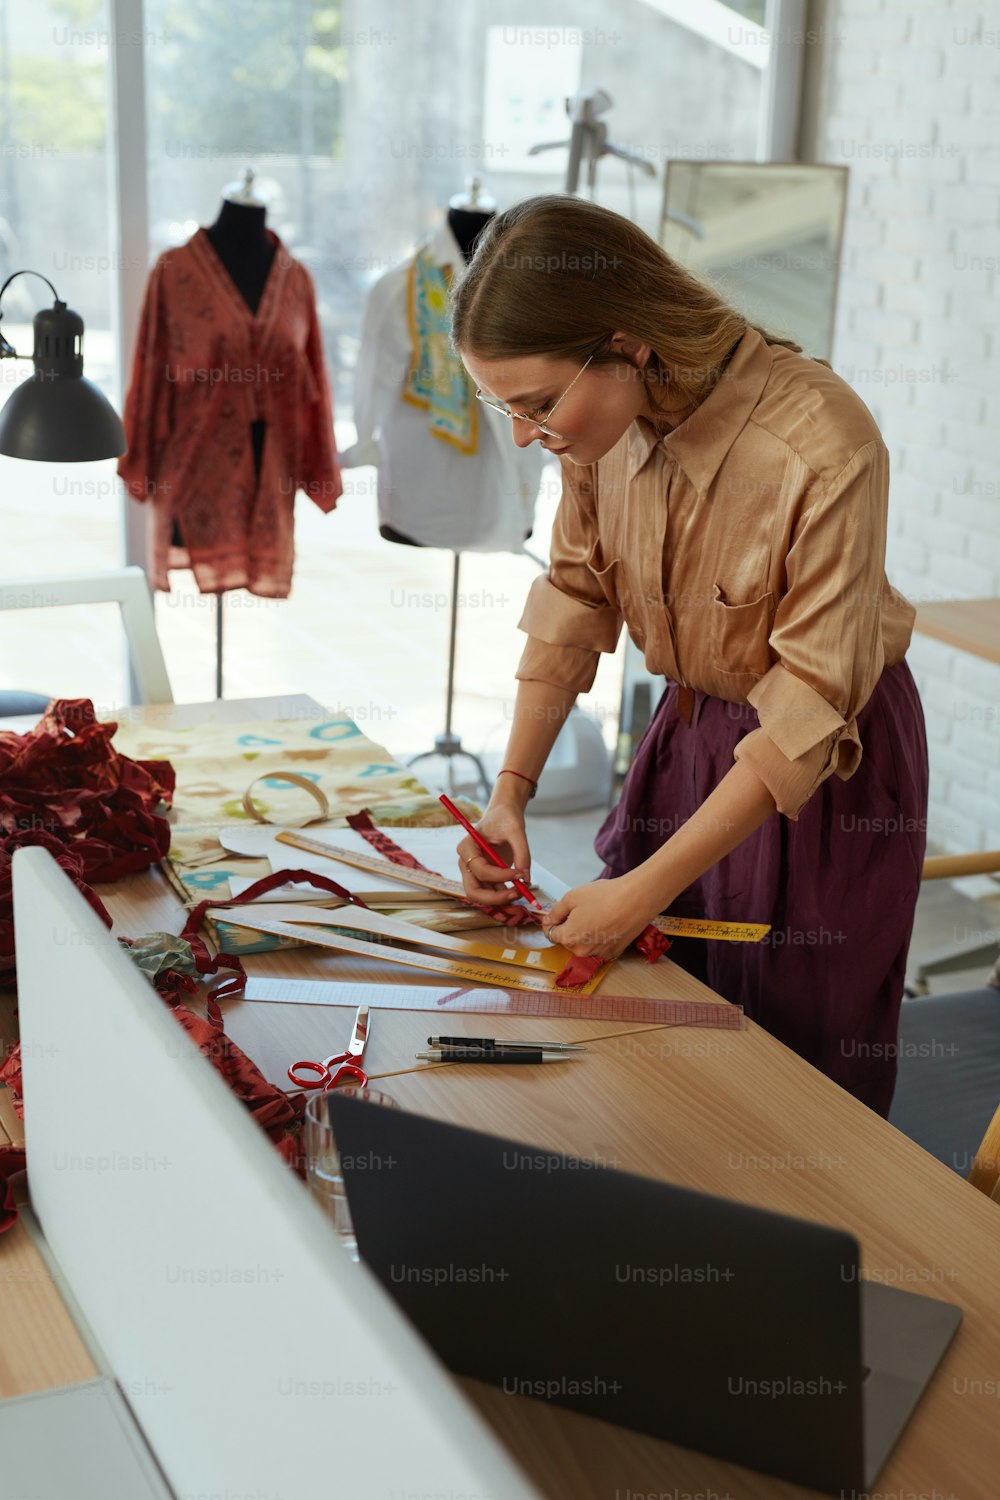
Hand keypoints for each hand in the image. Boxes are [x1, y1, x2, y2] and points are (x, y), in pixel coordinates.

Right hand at [456, 804, 531, 906]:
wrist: (503, 816)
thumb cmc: (505, 818)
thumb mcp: (516, 830)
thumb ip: (522, 853)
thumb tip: (526, 879)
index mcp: (467, 847)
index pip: (481, 870)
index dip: (501, 876)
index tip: (520, 874)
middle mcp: (466, 862)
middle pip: (473, 891)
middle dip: (495, 898)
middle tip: (516, 894)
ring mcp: (473, 871)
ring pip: (482, 896)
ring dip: (501, 898)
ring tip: (523, 891)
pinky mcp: (484, 876)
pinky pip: (492, 892)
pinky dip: (505, 894)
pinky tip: (521, 887)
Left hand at [541, 874, 657, 960]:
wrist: (636, 900)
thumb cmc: (603, 896)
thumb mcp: (572, 897)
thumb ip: (556, 912)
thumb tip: (547, 920)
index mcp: (568, 938)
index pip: (551, 933)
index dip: (552, 922)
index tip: (559, 913)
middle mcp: (582, 951)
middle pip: (568, 940)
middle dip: (570, 927)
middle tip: (582, 910)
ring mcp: (599, 954)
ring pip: (585, 944)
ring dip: (586, 932)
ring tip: (598, 914)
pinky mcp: (614, 952)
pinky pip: (600, 946)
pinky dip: (601, 936)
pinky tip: (609, 922)